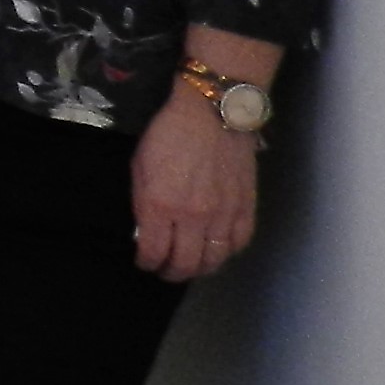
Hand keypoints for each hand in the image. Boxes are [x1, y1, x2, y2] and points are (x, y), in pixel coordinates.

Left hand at [131, 88, 260, 280]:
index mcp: (159, 205)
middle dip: (172, 272)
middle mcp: (192, 217)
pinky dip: (227, 252)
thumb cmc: (167, 134)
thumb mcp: (139, 167)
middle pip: (185, 264)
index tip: (144, 261)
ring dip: (200, 268)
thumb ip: (142, 204)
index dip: (146, 262)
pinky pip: (238, 243)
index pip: (153, 253)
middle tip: (166, 270)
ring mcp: (222, 214)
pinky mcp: (245, 207)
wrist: (212, 112)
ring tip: (191, 264)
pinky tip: (217, 249)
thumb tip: (145, 232)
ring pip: (214, 260)